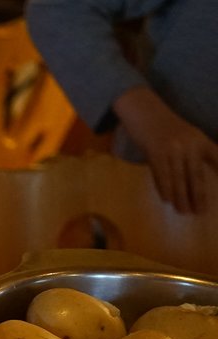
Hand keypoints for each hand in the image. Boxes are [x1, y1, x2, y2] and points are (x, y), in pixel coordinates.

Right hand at [114, 86, 217, 214]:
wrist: (143, 111)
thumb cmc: (165, 127)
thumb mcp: (187, 136)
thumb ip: (196, 152)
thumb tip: (196, 177)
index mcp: (200, 139)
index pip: (217, 159)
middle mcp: (190, 144)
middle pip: (196, 175)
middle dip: (198, 196)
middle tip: (200, 212)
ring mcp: (172, 148)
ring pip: (178, 179)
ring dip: (180, 197)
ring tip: (183, 211)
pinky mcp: (155, 152)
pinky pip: (161, 175)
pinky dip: (164, 189)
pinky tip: (167, 199)